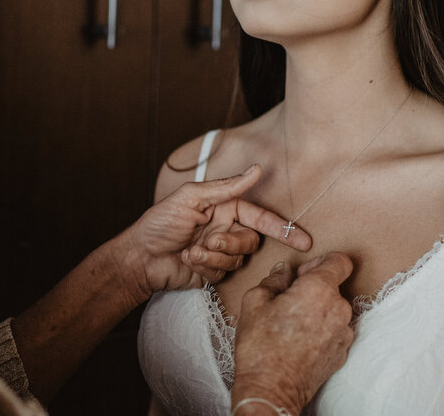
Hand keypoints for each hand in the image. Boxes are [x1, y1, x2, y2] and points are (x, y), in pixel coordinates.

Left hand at [116, 165, 312, 296]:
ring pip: (238, 259)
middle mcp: (225, 228)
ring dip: (213, 256)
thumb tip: (255, 170)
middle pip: (250, 240)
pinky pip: (224, 273)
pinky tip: (188, 261)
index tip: (303, 240)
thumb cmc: (159, 223)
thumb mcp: (190, 198)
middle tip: (207, 241)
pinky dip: (206, 268)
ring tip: (190, 251)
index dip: (281, 228)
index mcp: (224, 207)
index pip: (259, 216)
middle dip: (230, 243)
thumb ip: (226, 187)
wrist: (140, 258)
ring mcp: (220, 252)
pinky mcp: (213, 272)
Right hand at [230, 252, 354, 415]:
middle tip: (287, 301)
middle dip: (313, 288)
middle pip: (334, 286)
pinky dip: (321, 330)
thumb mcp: (255, 301)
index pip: (340, 261)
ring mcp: (343, 334)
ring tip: (291, 324)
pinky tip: (298, 341)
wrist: (270, 391)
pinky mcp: (342, 353)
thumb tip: (284, 271)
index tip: (302, 274)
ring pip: (333, 309)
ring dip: (317, 310)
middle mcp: (339, 309)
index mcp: (320, 289)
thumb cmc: (261, 346)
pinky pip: (334, 331)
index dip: (320, 262)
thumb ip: (274, 278)